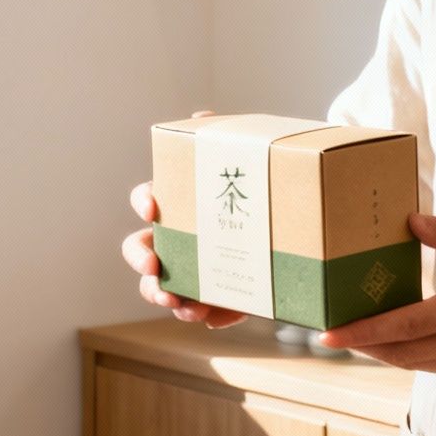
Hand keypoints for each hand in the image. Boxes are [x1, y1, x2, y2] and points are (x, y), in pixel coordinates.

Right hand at [120, 110, 246, 328]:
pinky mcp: (222, 294)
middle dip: (142, 264)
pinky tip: (220, 316)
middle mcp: (176, 238)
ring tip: (187, 308)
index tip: (154, 208)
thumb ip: (220, 138)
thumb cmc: (255, 183)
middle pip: (141, 253)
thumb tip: (201, 119)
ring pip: (165, 290)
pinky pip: (209, 311)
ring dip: (170, 300)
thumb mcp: (241, 158)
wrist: (294, 215)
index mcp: (177, 201)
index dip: (143, 201)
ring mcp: (195, 270)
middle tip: (156, 272)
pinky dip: (214, 315)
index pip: (145, 198)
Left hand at [314, 212, 435, 387]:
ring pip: (418, 363)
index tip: (329, 334)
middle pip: (402, 352)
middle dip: (365, 343)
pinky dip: (417, 354)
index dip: (363, 331)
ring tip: (361, 333)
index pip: (406, 325)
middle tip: (334, 331)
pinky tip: (406, 337)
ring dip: (387, 351)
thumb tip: (410, 221)